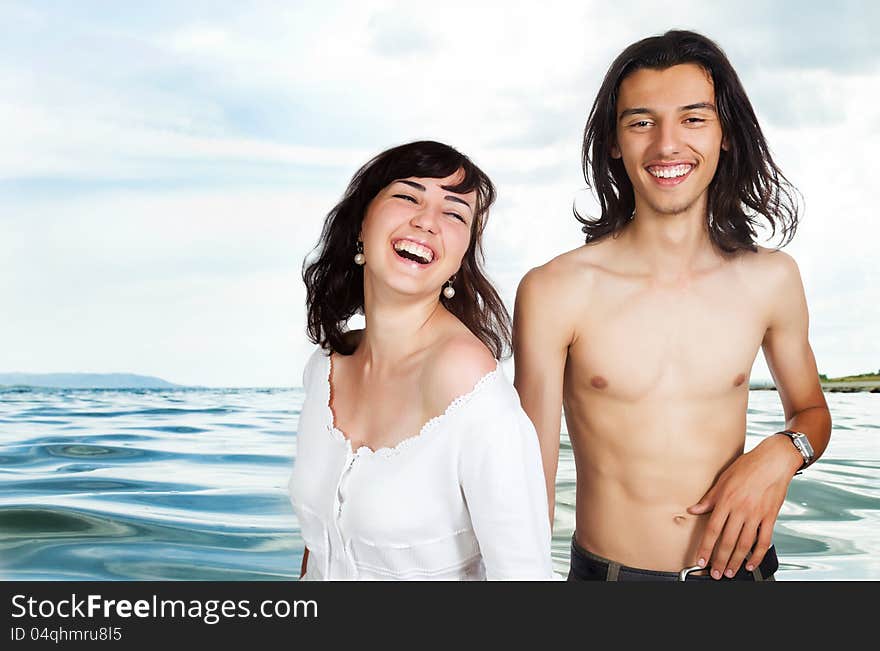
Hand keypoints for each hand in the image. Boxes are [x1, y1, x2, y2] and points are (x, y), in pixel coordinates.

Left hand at [687, 434, 801, 578]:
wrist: (774, 460)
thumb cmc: (748, 466)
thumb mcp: (723, 479)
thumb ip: (709, 498)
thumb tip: (693, 510)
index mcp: (726, 500)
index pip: (712, 529)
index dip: (705, 548)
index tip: (700, 560)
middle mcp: (741, 509)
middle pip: (728, 541)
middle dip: (720, 560)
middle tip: (715, 573)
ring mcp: (757, 514)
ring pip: (745, 544)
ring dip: (736, 561)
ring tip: (730, 572)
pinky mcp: (771, 517)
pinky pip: (764, 540)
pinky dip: (757, 555)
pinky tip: (751, 563)